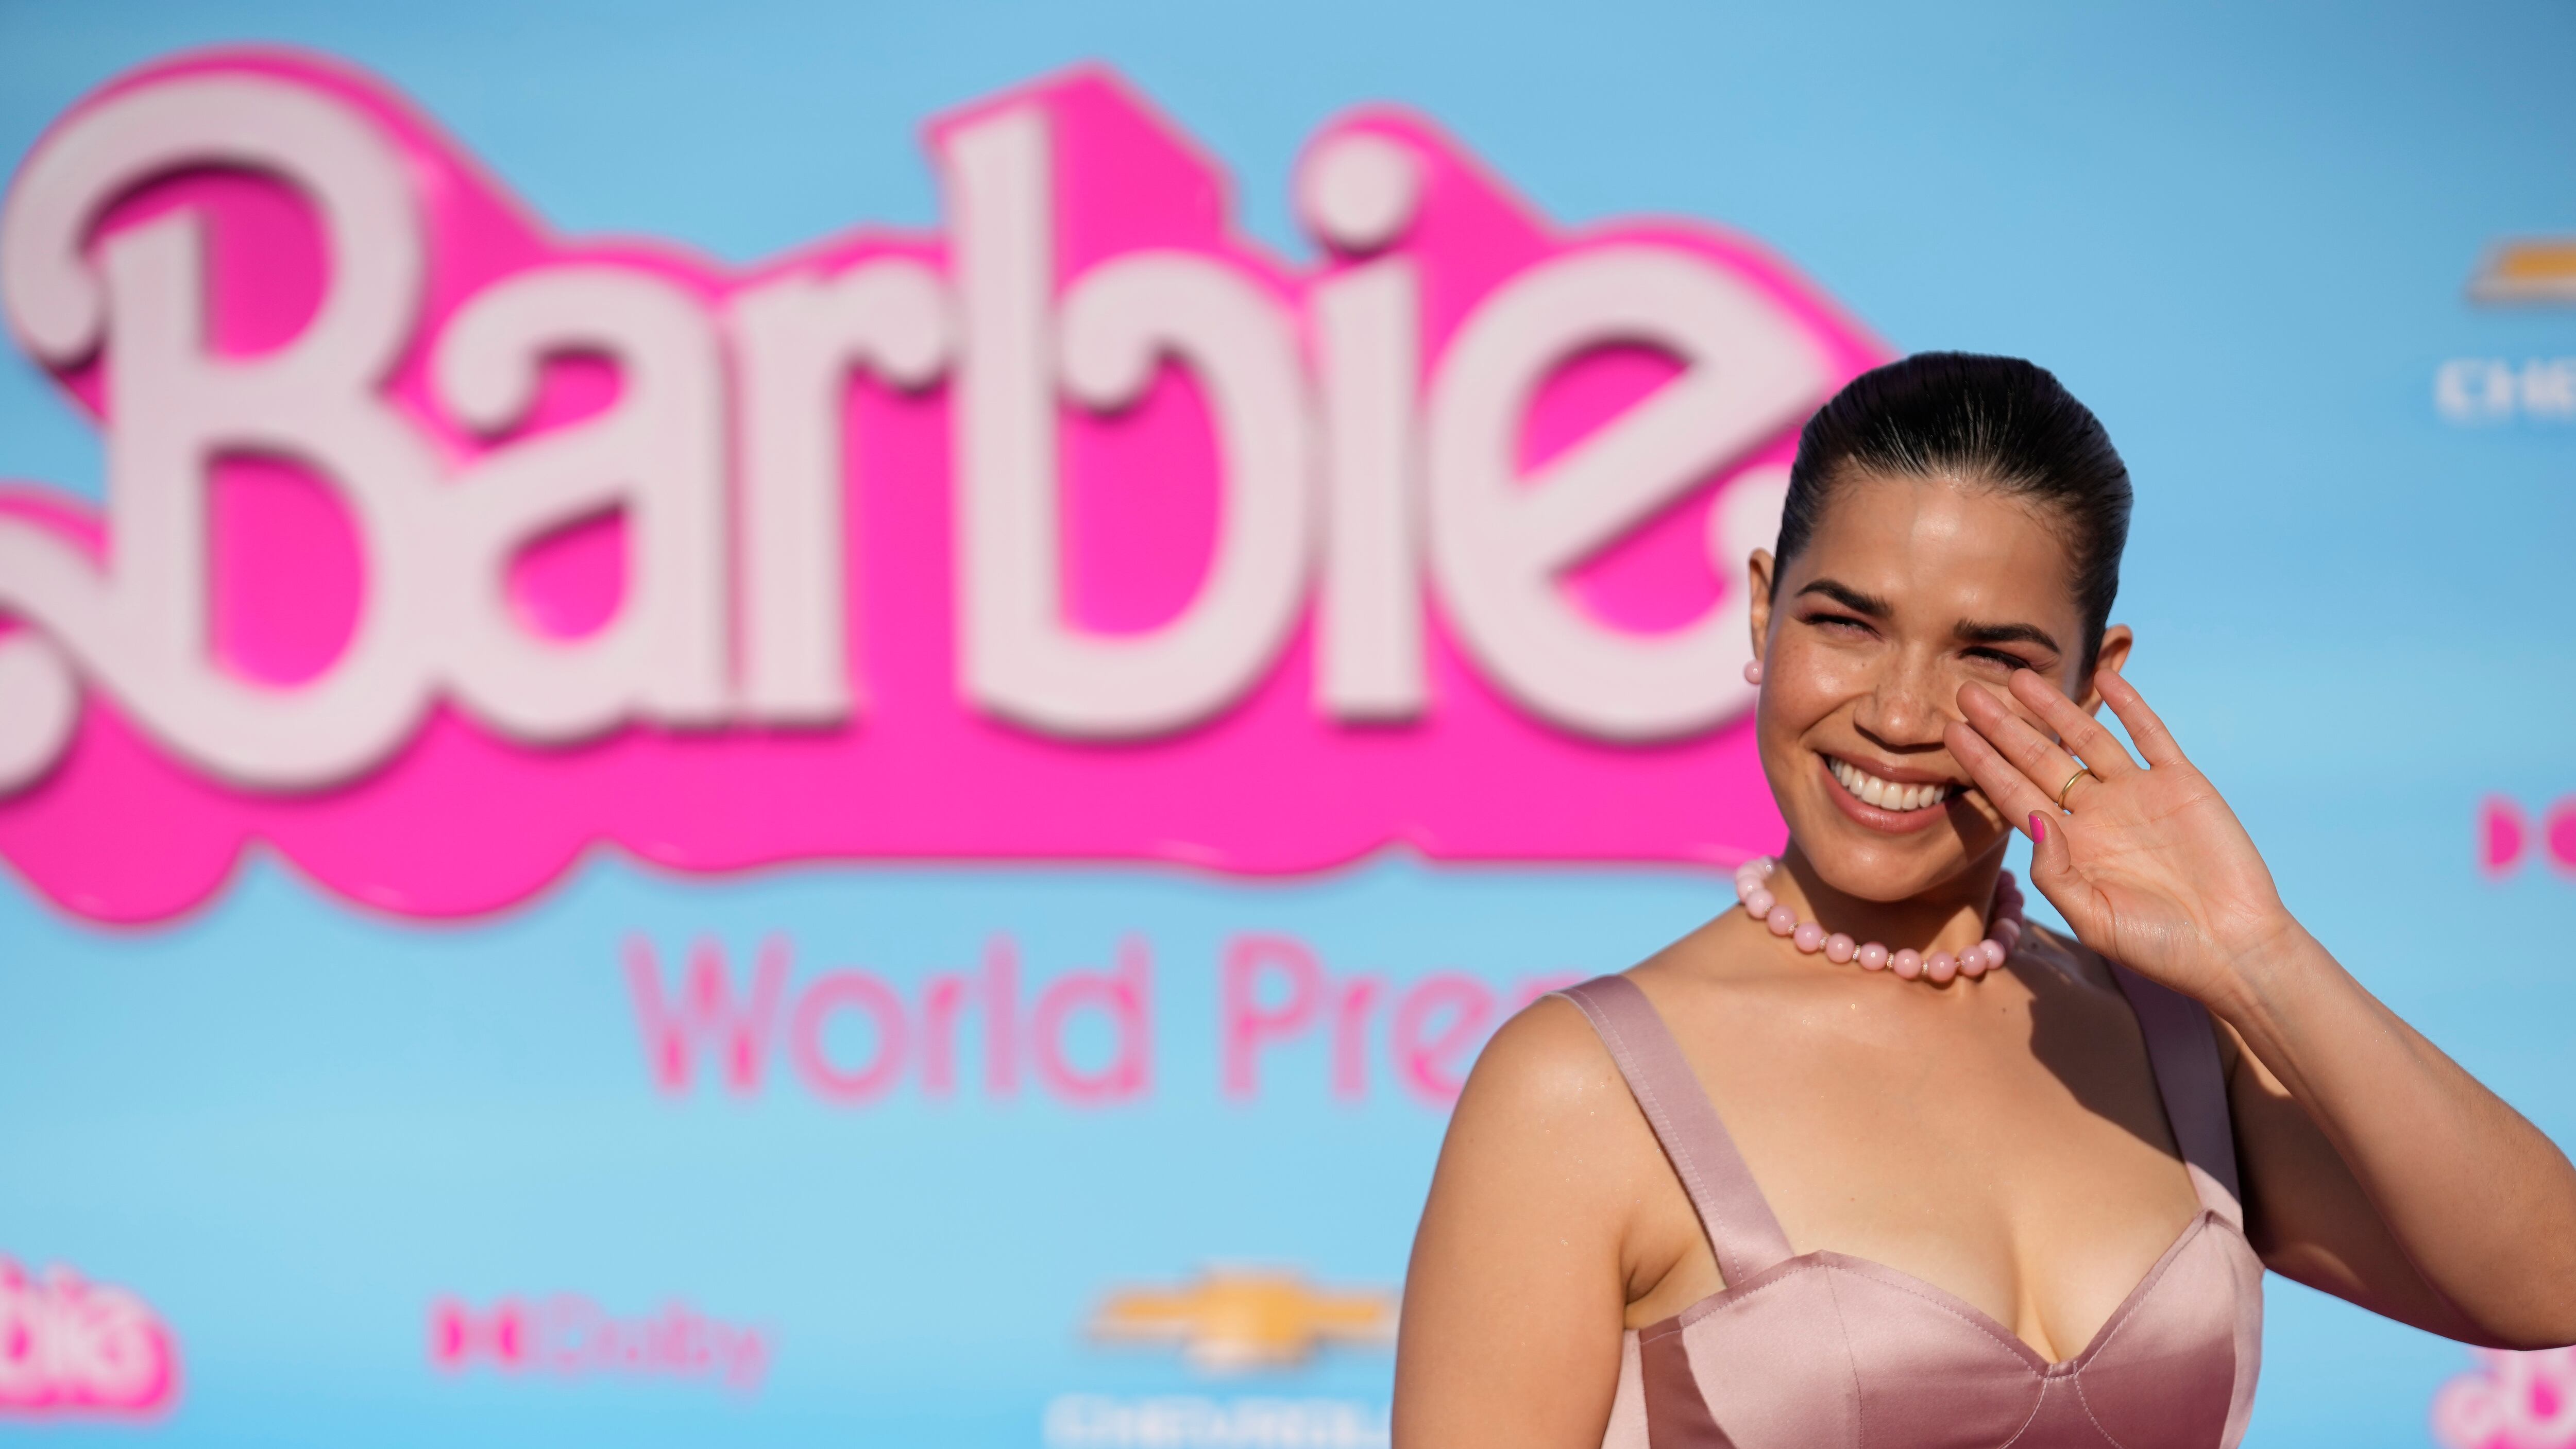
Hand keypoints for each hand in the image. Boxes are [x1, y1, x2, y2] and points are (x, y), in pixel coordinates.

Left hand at [1943, 666, 2296, 1005]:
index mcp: (2069, 846)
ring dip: (2055, 708)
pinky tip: (2104, 678)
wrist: (2232, 948)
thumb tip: (2031, 821)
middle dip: (2004, 726)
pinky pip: (2150, 736)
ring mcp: (2138, 795)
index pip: (2013, 794)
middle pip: (2039, 759)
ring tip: (2018, 676)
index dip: (1983, 763)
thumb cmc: (2159, 946)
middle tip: (1966, 691)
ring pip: (2088, 739)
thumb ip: (2056, 872)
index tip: (1950, 732)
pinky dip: (2129, 707)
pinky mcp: (2181, 784)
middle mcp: (2097, 814)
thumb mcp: (2094, 919)